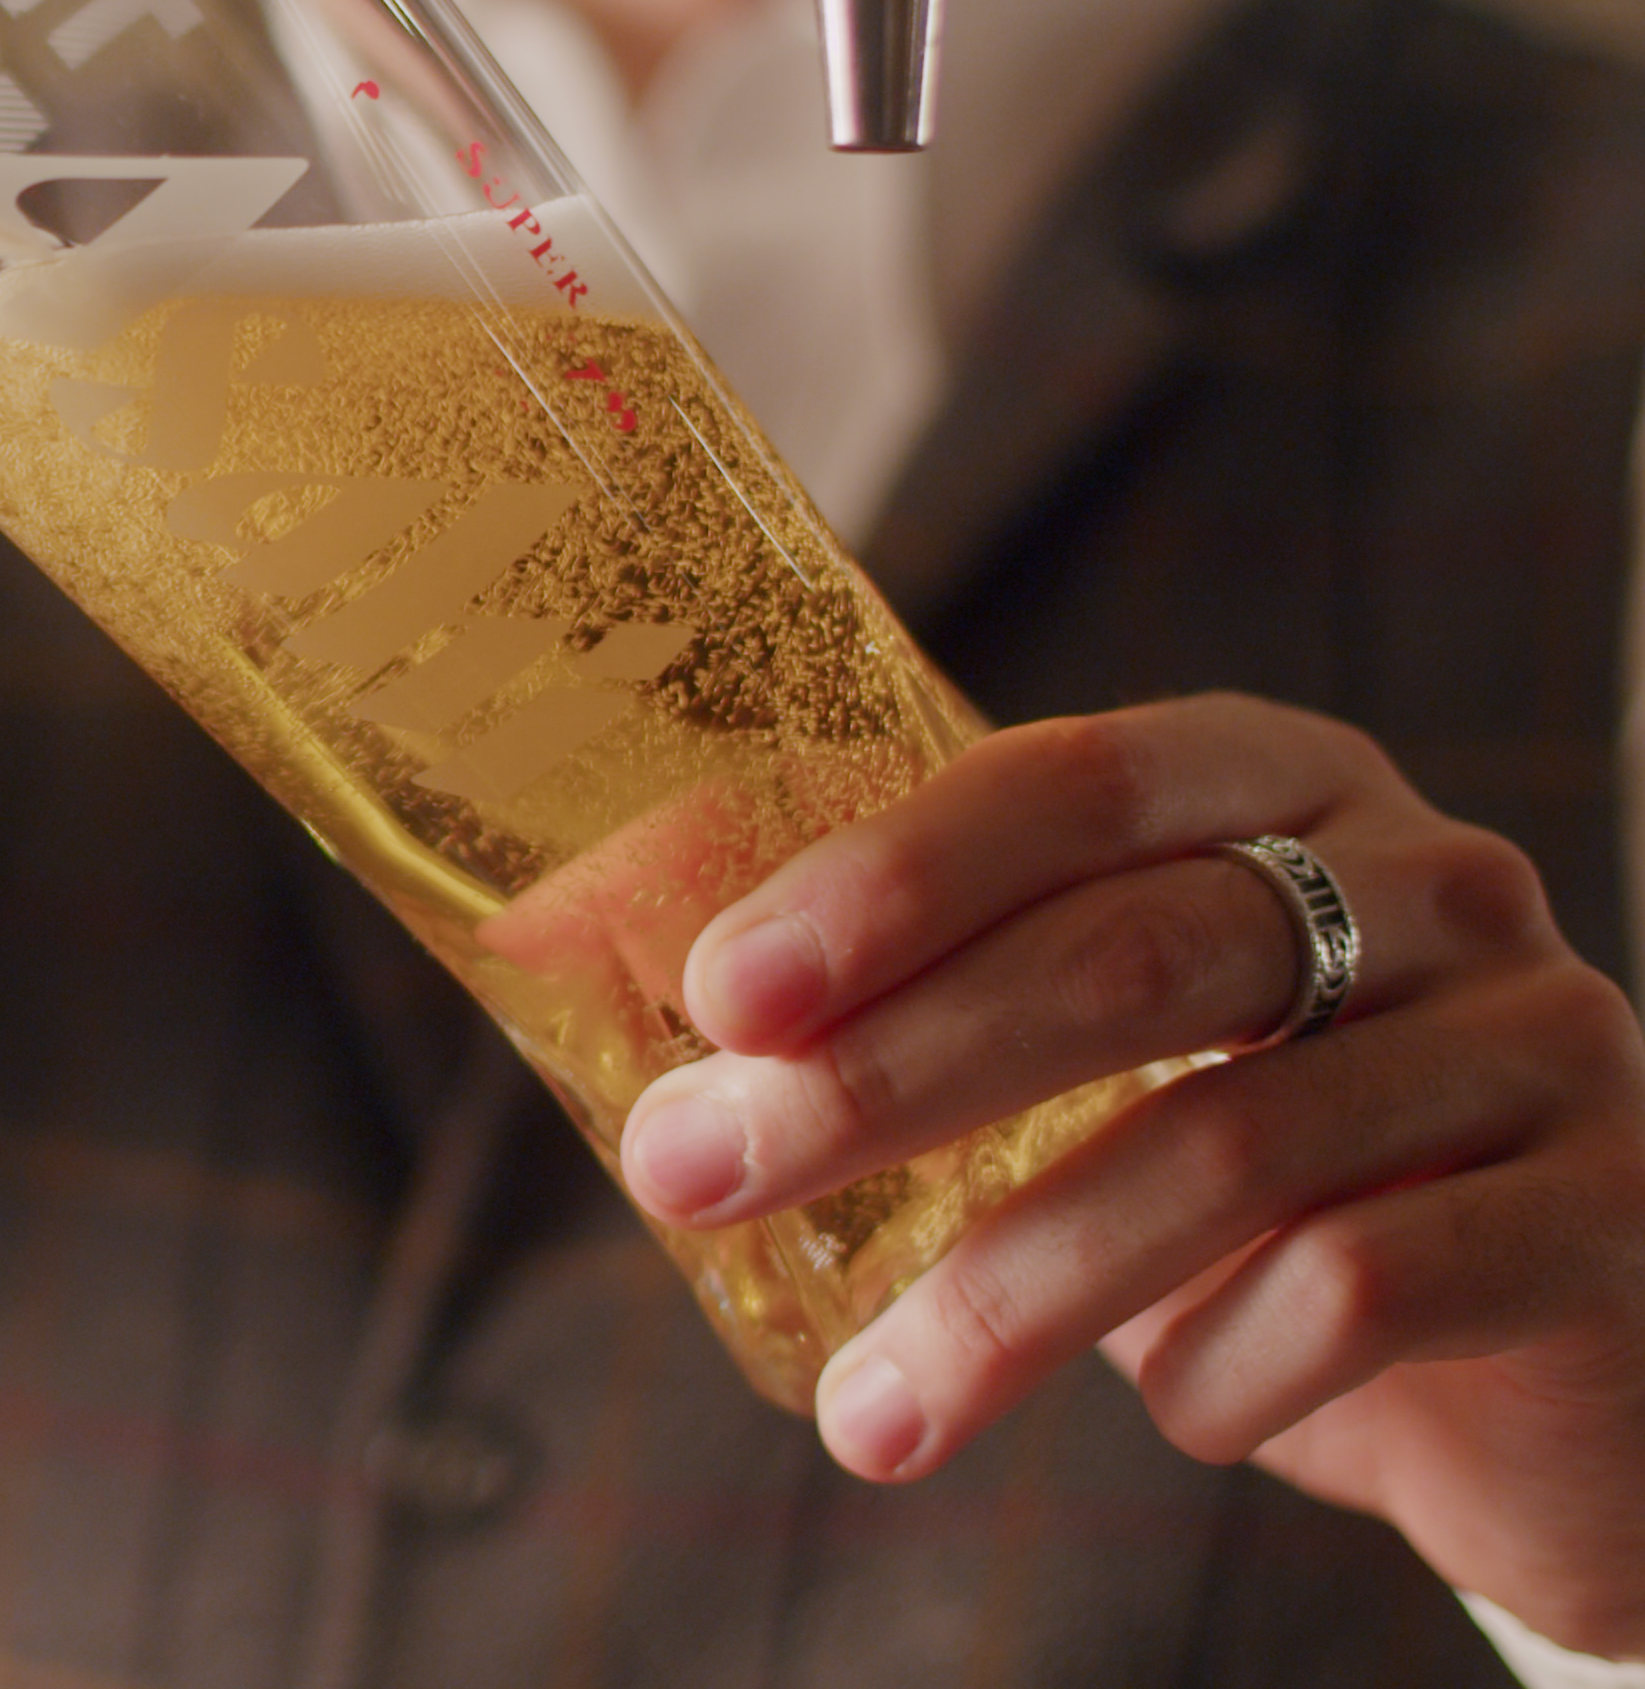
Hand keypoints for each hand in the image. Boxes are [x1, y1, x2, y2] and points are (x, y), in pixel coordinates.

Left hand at [616, 694, 1644, 1659]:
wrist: (1547, 1372)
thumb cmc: (1271, 1190)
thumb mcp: (1109, 1069)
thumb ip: (933, 1014)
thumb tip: (648, 1040)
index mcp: (1283, 784)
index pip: (1072, 782)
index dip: (888, 881)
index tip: (721, 997)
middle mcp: (1435, 879)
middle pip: (1129, 955)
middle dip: (882, 1078)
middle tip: (699, 1177)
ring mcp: (1543, 1037)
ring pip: (1227, 1144)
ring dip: (1006, 1294)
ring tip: (870, 1413)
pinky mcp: (1604, 1216)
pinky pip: (1364, 1288)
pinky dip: (1217, 1372)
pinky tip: (1174, 1414)